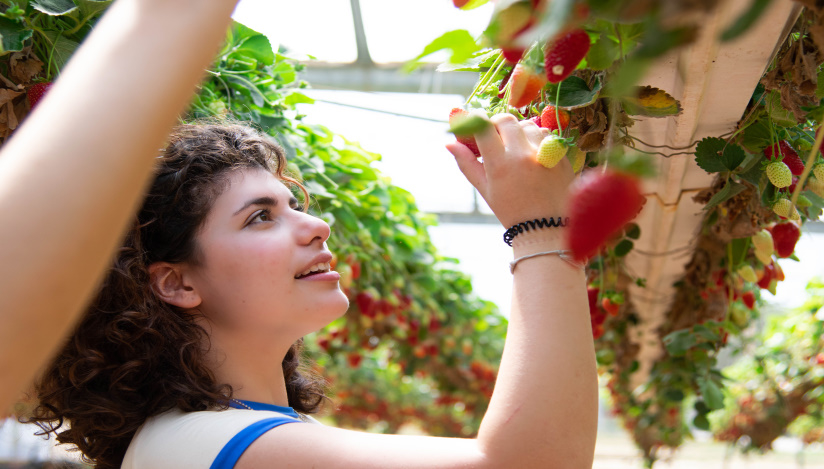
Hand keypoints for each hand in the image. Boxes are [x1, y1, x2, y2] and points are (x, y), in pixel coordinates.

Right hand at [446, 113, 574, 228]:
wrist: (546, 229)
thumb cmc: (511, 211)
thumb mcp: (485, 190)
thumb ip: (467, 164)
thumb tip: (449, 144)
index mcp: (500, 164)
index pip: (484, 127)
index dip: (475, 119)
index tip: (473, 120)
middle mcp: (523, 155)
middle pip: (507, 120)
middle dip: (497, 124)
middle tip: (494, 136)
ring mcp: (545, 154)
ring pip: (528, 125)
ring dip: (519, 131)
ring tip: (516, 148)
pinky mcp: (560, 156)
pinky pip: (547, 135)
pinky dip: (536, 139)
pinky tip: (532, 155)